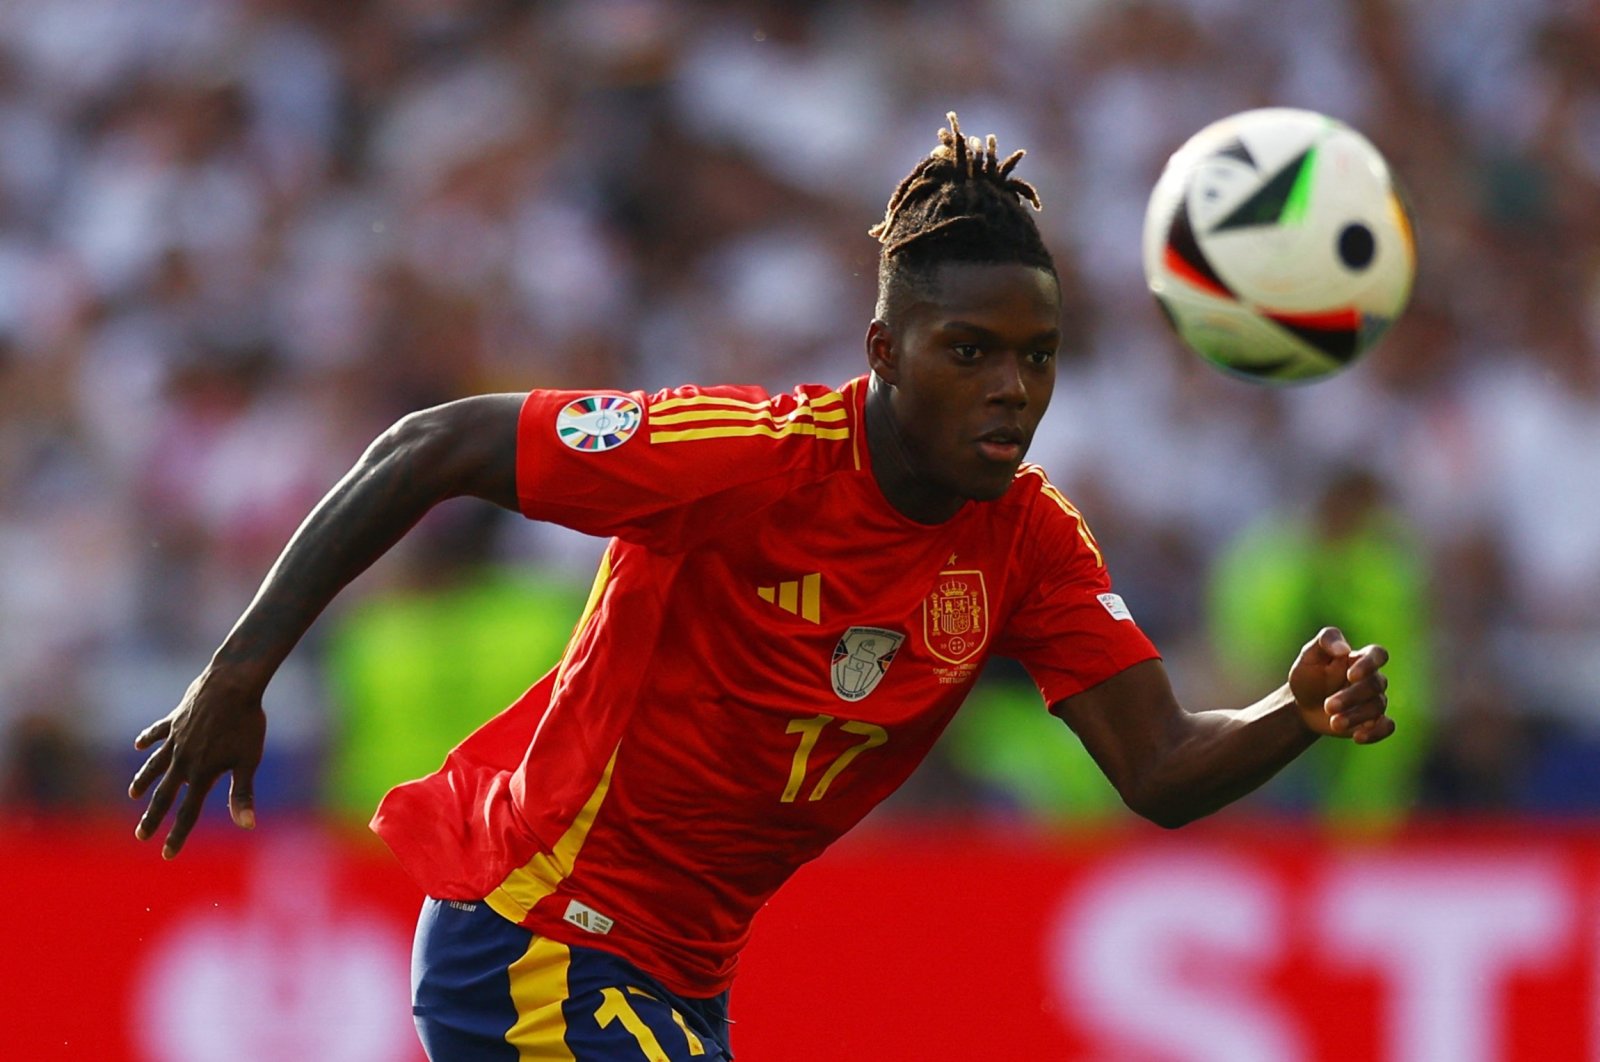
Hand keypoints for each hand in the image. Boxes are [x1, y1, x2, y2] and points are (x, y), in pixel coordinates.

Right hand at [129, 668, 266, 857]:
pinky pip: (157, 732)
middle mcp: (182, 760)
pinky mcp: (175, 719)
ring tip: (133, 795)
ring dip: (144, 781)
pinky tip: (139, 745)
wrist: (231, 684)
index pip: (187, 813)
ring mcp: (176, 739)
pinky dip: (148, 739)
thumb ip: (243, 794)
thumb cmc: (245, 723)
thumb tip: (247, 826)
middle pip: (165, 795)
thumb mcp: (248, 761)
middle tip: (140, 835)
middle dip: (153, 817)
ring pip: (155, 765)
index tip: (167, 854)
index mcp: (201, 774)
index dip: (177, 835)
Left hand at [1289, 626, 1393, 744]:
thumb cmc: (1308, 675)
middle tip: (1327, 706)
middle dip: (1351, 697)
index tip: (1351, 676)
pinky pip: (1387, 726)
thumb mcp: (1309, 655)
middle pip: (1375, 685)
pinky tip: (1357, 737)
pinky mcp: (1374, 721)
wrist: (1302, 705)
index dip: (1369, 664)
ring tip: (1333, 723)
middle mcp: (1372, 679)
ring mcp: (1375, 701)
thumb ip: (1325, 642)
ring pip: (1377, 708)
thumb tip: (1344, 649)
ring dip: (1355, 716)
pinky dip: (1377, 732)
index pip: (1378, 654)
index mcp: (1360, 659)